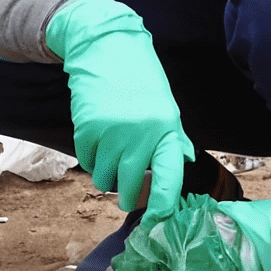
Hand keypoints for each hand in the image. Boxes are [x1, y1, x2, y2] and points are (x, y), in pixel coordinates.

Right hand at [45, 0, 193, 220]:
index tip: (158, 224)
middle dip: (127, 197)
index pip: (168, 178)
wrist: (107, 46)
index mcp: (166, 129)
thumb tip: (183, 162)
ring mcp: (112, 132)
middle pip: (130, 187)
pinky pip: (87, 162)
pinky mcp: (87, 128)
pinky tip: (99, 140)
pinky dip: (91, 158)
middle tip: (127, 196)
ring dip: (107, 176)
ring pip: (105, 179)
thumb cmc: (140, 79)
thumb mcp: (165, 105)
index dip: (163, 206)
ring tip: (113, 155)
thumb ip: (172, 137)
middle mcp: (140, 133)